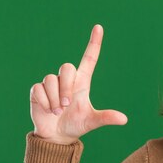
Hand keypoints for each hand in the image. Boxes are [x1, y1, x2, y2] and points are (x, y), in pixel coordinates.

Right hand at [29, 25, 127, 143]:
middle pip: (67, 68)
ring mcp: (51, 84)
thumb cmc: (76, 125)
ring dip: (55, 98)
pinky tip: (47, 110)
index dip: (94, 43)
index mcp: (82, 82)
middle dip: (66, 87)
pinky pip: (39, 89)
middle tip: (66, 106)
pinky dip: (45, 102)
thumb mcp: (92, 121)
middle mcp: (67, 80)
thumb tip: (124, 119)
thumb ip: (106, 118)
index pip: (89, 58)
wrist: (57, 135)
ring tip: (58, 111)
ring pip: (52, 80)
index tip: (99, 27)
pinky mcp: (37, 90)